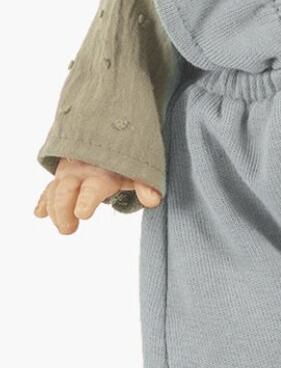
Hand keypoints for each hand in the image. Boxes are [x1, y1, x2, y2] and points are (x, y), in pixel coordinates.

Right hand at [34, 158, 162, 234]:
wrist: (115, 138)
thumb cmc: (129, 160)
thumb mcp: (141, 170)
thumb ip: (146, 185)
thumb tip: (153, 200)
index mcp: (103, 172)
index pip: (92, 188)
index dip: (86, 200)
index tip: (82, 214)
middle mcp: (82, 170)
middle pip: (66, 191)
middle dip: (64, 210)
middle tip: (69, 229)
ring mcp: (70, 172)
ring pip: (54, 191)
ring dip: (53, 209)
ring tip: (63, 227)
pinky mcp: (62, 175)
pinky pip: (49, 188)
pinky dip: (43, 200)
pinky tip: (39, 213)